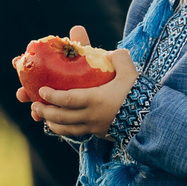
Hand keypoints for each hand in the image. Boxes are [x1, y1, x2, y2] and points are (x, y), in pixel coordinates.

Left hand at [14, 25, 139, 140]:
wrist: (152, 120)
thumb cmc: (139, 95)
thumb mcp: (130, 73)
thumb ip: (120, 59)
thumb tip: (113, 51)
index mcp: (95, 100)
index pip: (66, 100)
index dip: (51, 96)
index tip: (41, 90)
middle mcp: (91, 116)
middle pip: (61, 117)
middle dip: (45, 111)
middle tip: (34, 104)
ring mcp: (93, 127)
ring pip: (66, 129)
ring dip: (52, 123)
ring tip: (42, 116)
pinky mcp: (98, 133)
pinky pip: (76, 133)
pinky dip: (64, 130)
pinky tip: (59, 125)